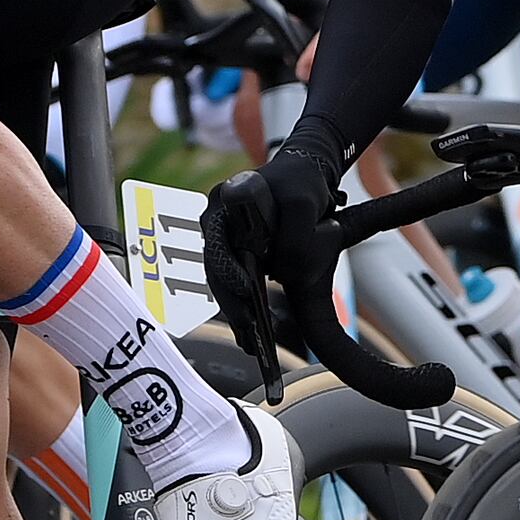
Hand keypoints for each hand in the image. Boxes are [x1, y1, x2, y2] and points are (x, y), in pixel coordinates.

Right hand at [201, 131, 350, 340]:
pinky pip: (232, 286)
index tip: (244, 286)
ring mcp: (223, 239)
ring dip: (235, 313)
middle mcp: (217, 220)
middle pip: (216, 267)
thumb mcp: (303, 203)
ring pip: (222, 282)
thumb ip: (294, 237)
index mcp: (227, 200)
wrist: (302, 175)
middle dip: (231, 301)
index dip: (227, 265)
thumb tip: (282, 274)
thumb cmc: (301, 185)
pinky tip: (252, 337)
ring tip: (251, 343)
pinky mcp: (234, 255)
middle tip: (249, 327)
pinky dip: (242, 310)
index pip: (220, 239)